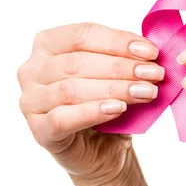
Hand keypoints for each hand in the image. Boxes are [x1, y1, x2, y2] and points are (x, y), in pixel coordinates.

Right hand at [17, 23, 163, 184]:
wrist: (103, 151)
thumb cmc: (108, 103)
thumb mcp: (116, 74)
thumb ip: (125, 57)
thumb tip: (150, 48)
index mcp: (47, 44)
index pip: (82, 34)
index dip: (118, 41)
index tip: (151, 52)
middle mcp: (32, 69)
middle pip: (77, 62)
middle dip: (121, 67)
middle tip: (154, 74)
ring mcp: (30, 101)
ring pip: (71, 89)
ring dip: (114, 89)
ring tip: (146, 92)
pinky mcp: (39, 131)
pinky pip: (63, 119)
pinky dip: (93, 112)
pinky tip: (118, 109)